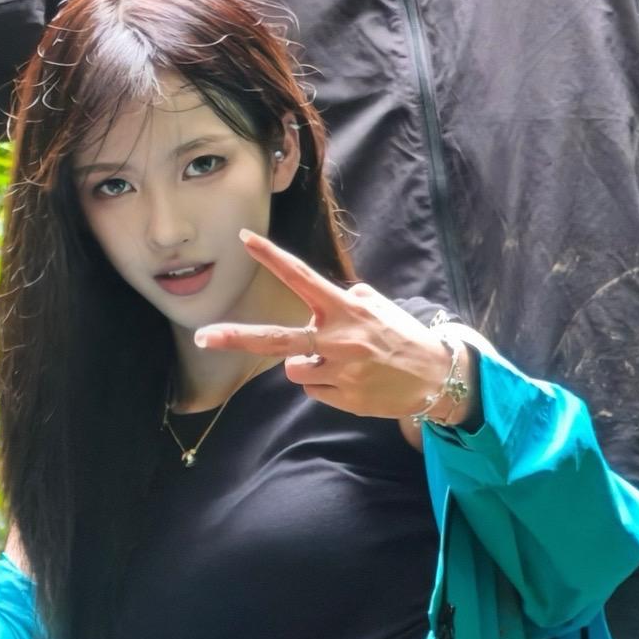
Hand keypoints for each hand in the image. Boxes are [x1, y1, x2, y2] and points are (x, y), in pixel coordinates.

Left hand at [193, 231, 465, 426]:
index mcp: (344, 309)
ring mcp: (338, 372)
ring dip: (308, 365)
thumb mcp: (379, 306)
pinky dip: (325, 385)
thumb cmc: (402, 337)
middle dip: (235, 338)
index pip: (301, 277)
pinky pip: (313, 390)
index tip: (244, 239)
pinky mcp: (342, 399)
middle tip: (202, 337)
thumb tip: (329, 298)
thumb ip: (348, 299)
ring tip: (343, 363)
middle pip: (274, 339)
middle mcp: (337, 339)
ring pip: (294, 369)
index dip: (271, 257)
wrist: (436, 378)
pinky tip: (352, 380)